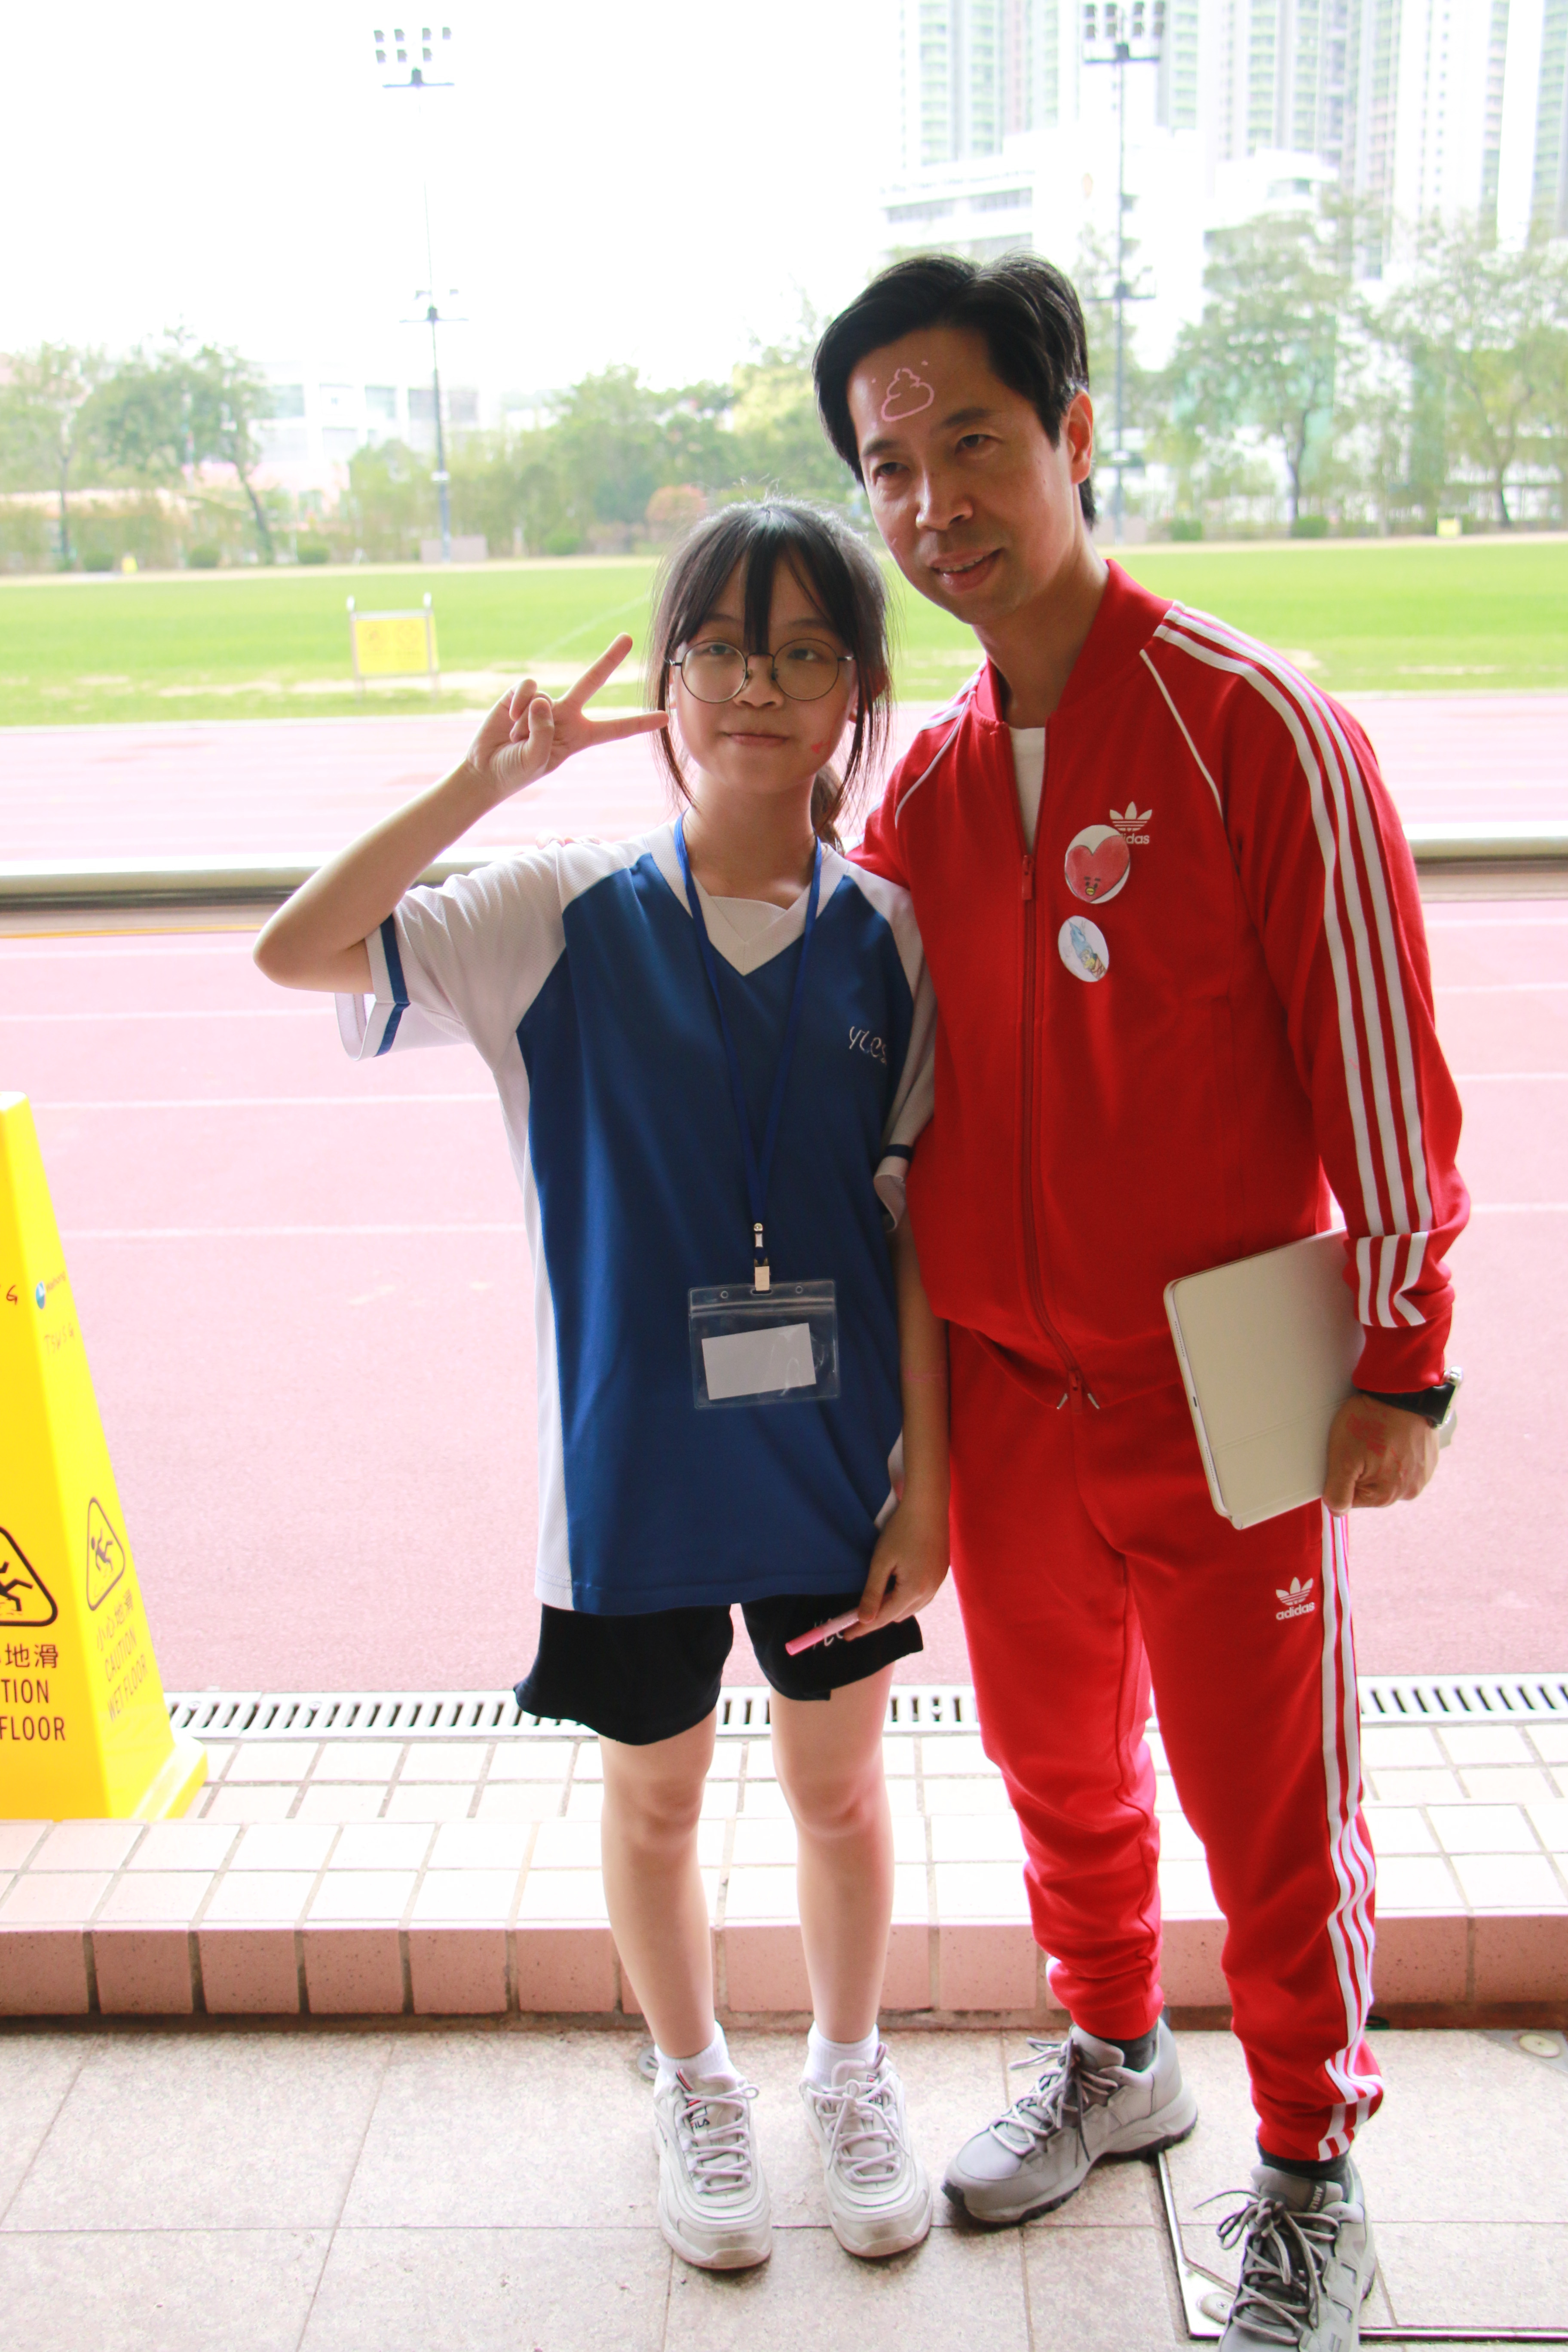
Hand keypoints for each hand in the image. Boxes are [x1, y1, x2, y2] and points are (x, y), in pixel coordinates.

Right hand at [462, 634, 666, 804]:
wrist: (484, 769)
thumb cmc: (515, 771)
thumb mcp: (535, 760)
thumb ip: (542, 733)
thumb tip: (542, 700)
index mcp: (579, 737)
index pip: (614, 729)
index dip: (638, 723)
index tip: (664, 717)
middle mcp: (565, 715)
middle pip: (592, 682)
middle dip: (609, 659)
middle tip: (628, 638)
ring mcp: (544, 703)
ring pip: (546, 696)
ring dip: (528, 722)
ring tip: (516, 738)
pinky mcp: (520, 695)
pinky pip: (528, 688)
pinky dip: (519, 703)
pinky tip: (510, 719)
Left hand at [846, 1485, 950, 1637]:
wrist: (928, 1506)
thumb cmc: (902, 1530)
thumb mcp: (881, 1561)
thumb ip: (873, 1592)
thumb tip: (864, 1620)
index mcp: (913, 1591)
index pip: (883, 1618)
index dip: (863, 1628)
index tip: (847, 1635)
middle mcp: (929, 1592)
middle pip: (898, 1616)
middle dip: (878, 1618)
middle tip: (857, 1616)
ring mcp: (938, 1582)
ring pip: (912, 1608)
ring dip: (893, 1609)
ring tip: (876, 1602)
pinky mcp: (942, 1573)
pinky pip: (923, 1597)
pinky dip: (907, 1599)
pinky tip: (897, 1589)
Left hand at [1323, 1395, 1438, 1513]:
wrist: (1403, 1391)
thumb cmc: (1372, 1421)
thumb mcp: (1343, 1457)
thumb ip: (1337, 1491)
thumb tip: (1337, 1511)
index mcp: (1385, 1495)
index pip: (1351, 1496)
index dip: (1343, 1474)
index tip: (1348, 1453)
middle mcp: (1408, 1491)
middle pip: (1371, 1486)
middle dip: (1363, 1466)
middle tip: (1362, 1441)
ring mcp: (1422, 1474)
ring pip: (1388, 1473)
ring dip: (1380, 1457)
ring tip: (1378, 1435)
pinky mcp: (1429, 1457)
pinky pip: (1405, 1460)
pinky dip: (1396, 1449)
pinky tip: (1391, 1433)